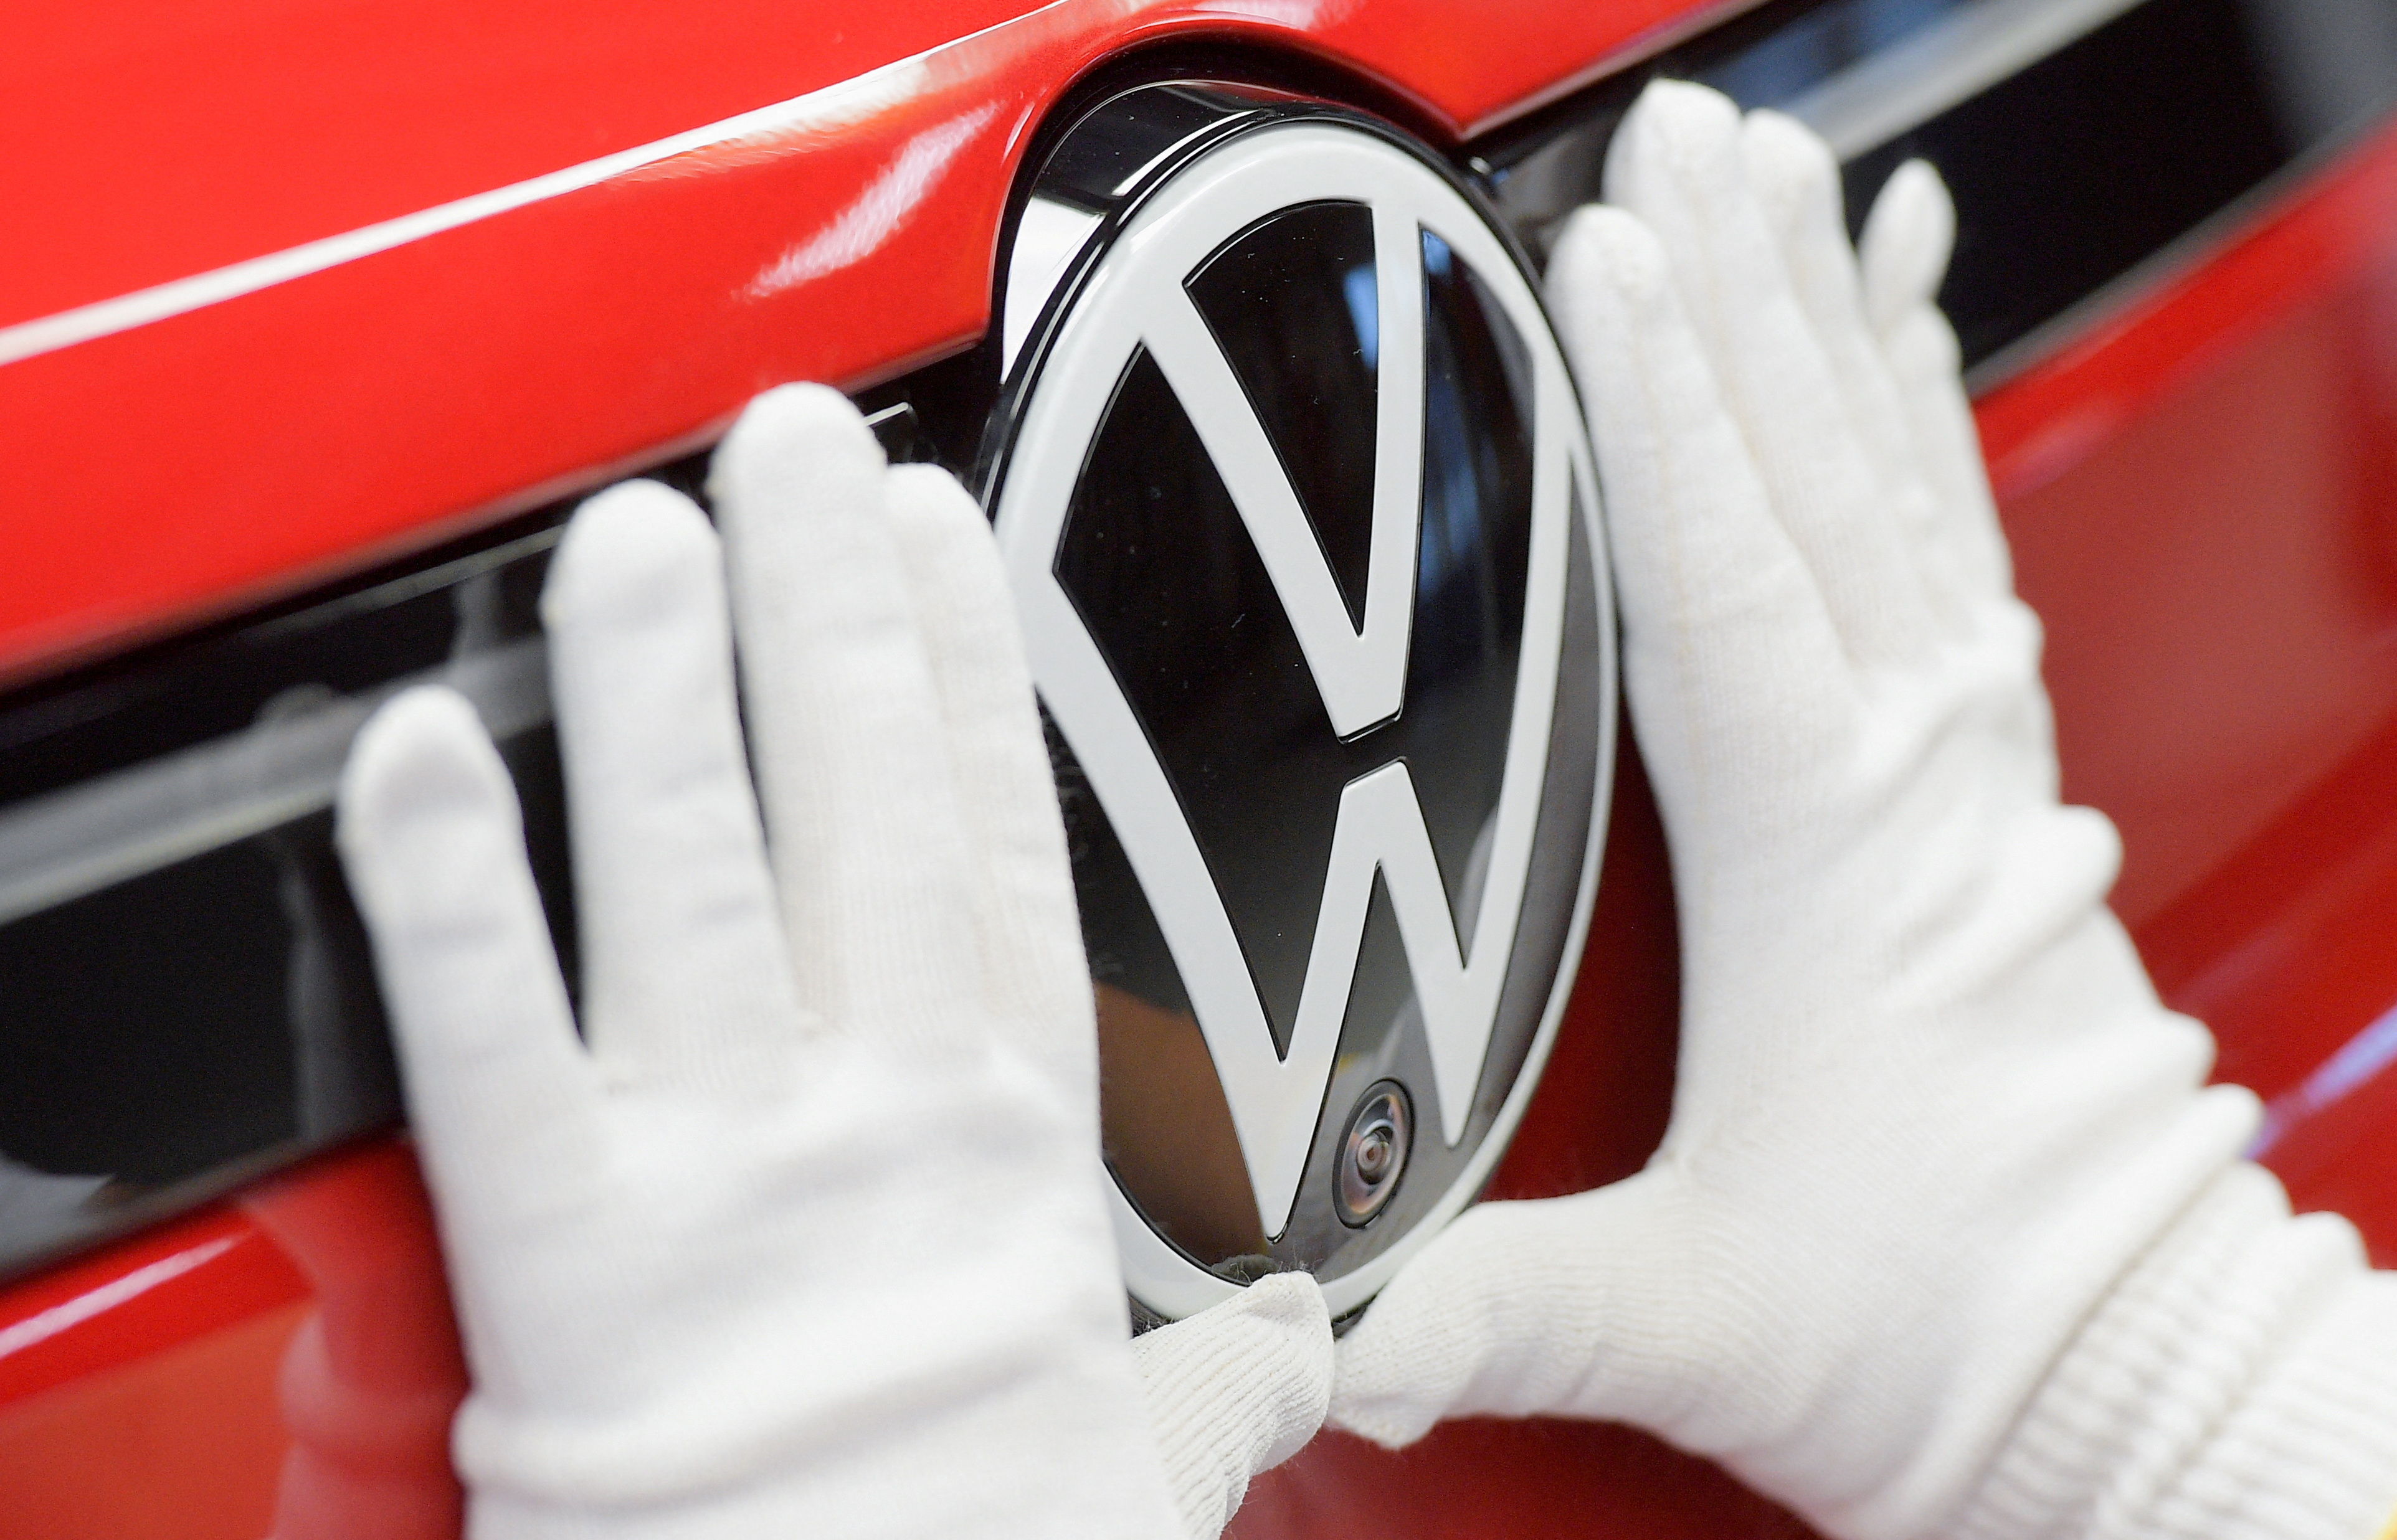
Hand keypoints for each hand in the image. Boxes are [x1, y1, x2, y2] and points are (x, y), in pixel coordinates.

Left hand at [338, 385, 1325, 1539]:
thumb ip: (1221, 1384)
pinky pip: (494, 1046)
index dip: (973, 687)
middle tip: (797, 445)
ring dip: (665, 689)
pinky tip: (424, 750)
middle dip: (827, 615)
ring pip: (694, 884)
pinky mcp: (564, 1265)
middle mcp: (875, 1134)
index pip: (996, 865)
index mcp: (1009, 1168)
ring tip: (642, 528)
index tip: (947, 547)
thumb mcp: (1141, 1483)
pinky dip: (449, 892)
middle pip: (854, 820)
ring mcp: (725, 1183)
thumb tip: (1309, 1347)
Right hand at [1331, 82, 2396, 1539]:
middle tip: (1695, 137)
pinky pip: (1964, 557)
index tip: (1611, 250)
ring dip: (1839, 329)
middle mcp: (1917, 778)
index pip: (1726, 577)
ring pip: (1906, 495)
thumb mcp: (1687, 1326)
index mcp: (1827, 855)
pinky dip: (1932, 427)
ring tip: (1803, 179)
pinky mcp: (1990, 794)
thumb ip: (1494, 1314)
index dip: (1660, 409)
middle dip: (1748, 296)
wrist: (2138, 1377)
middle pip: (1824, 483)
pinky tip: (1912, 343)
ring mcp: (1971, 774)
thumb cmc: (1947, 1332)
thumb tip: (1319, 1334)